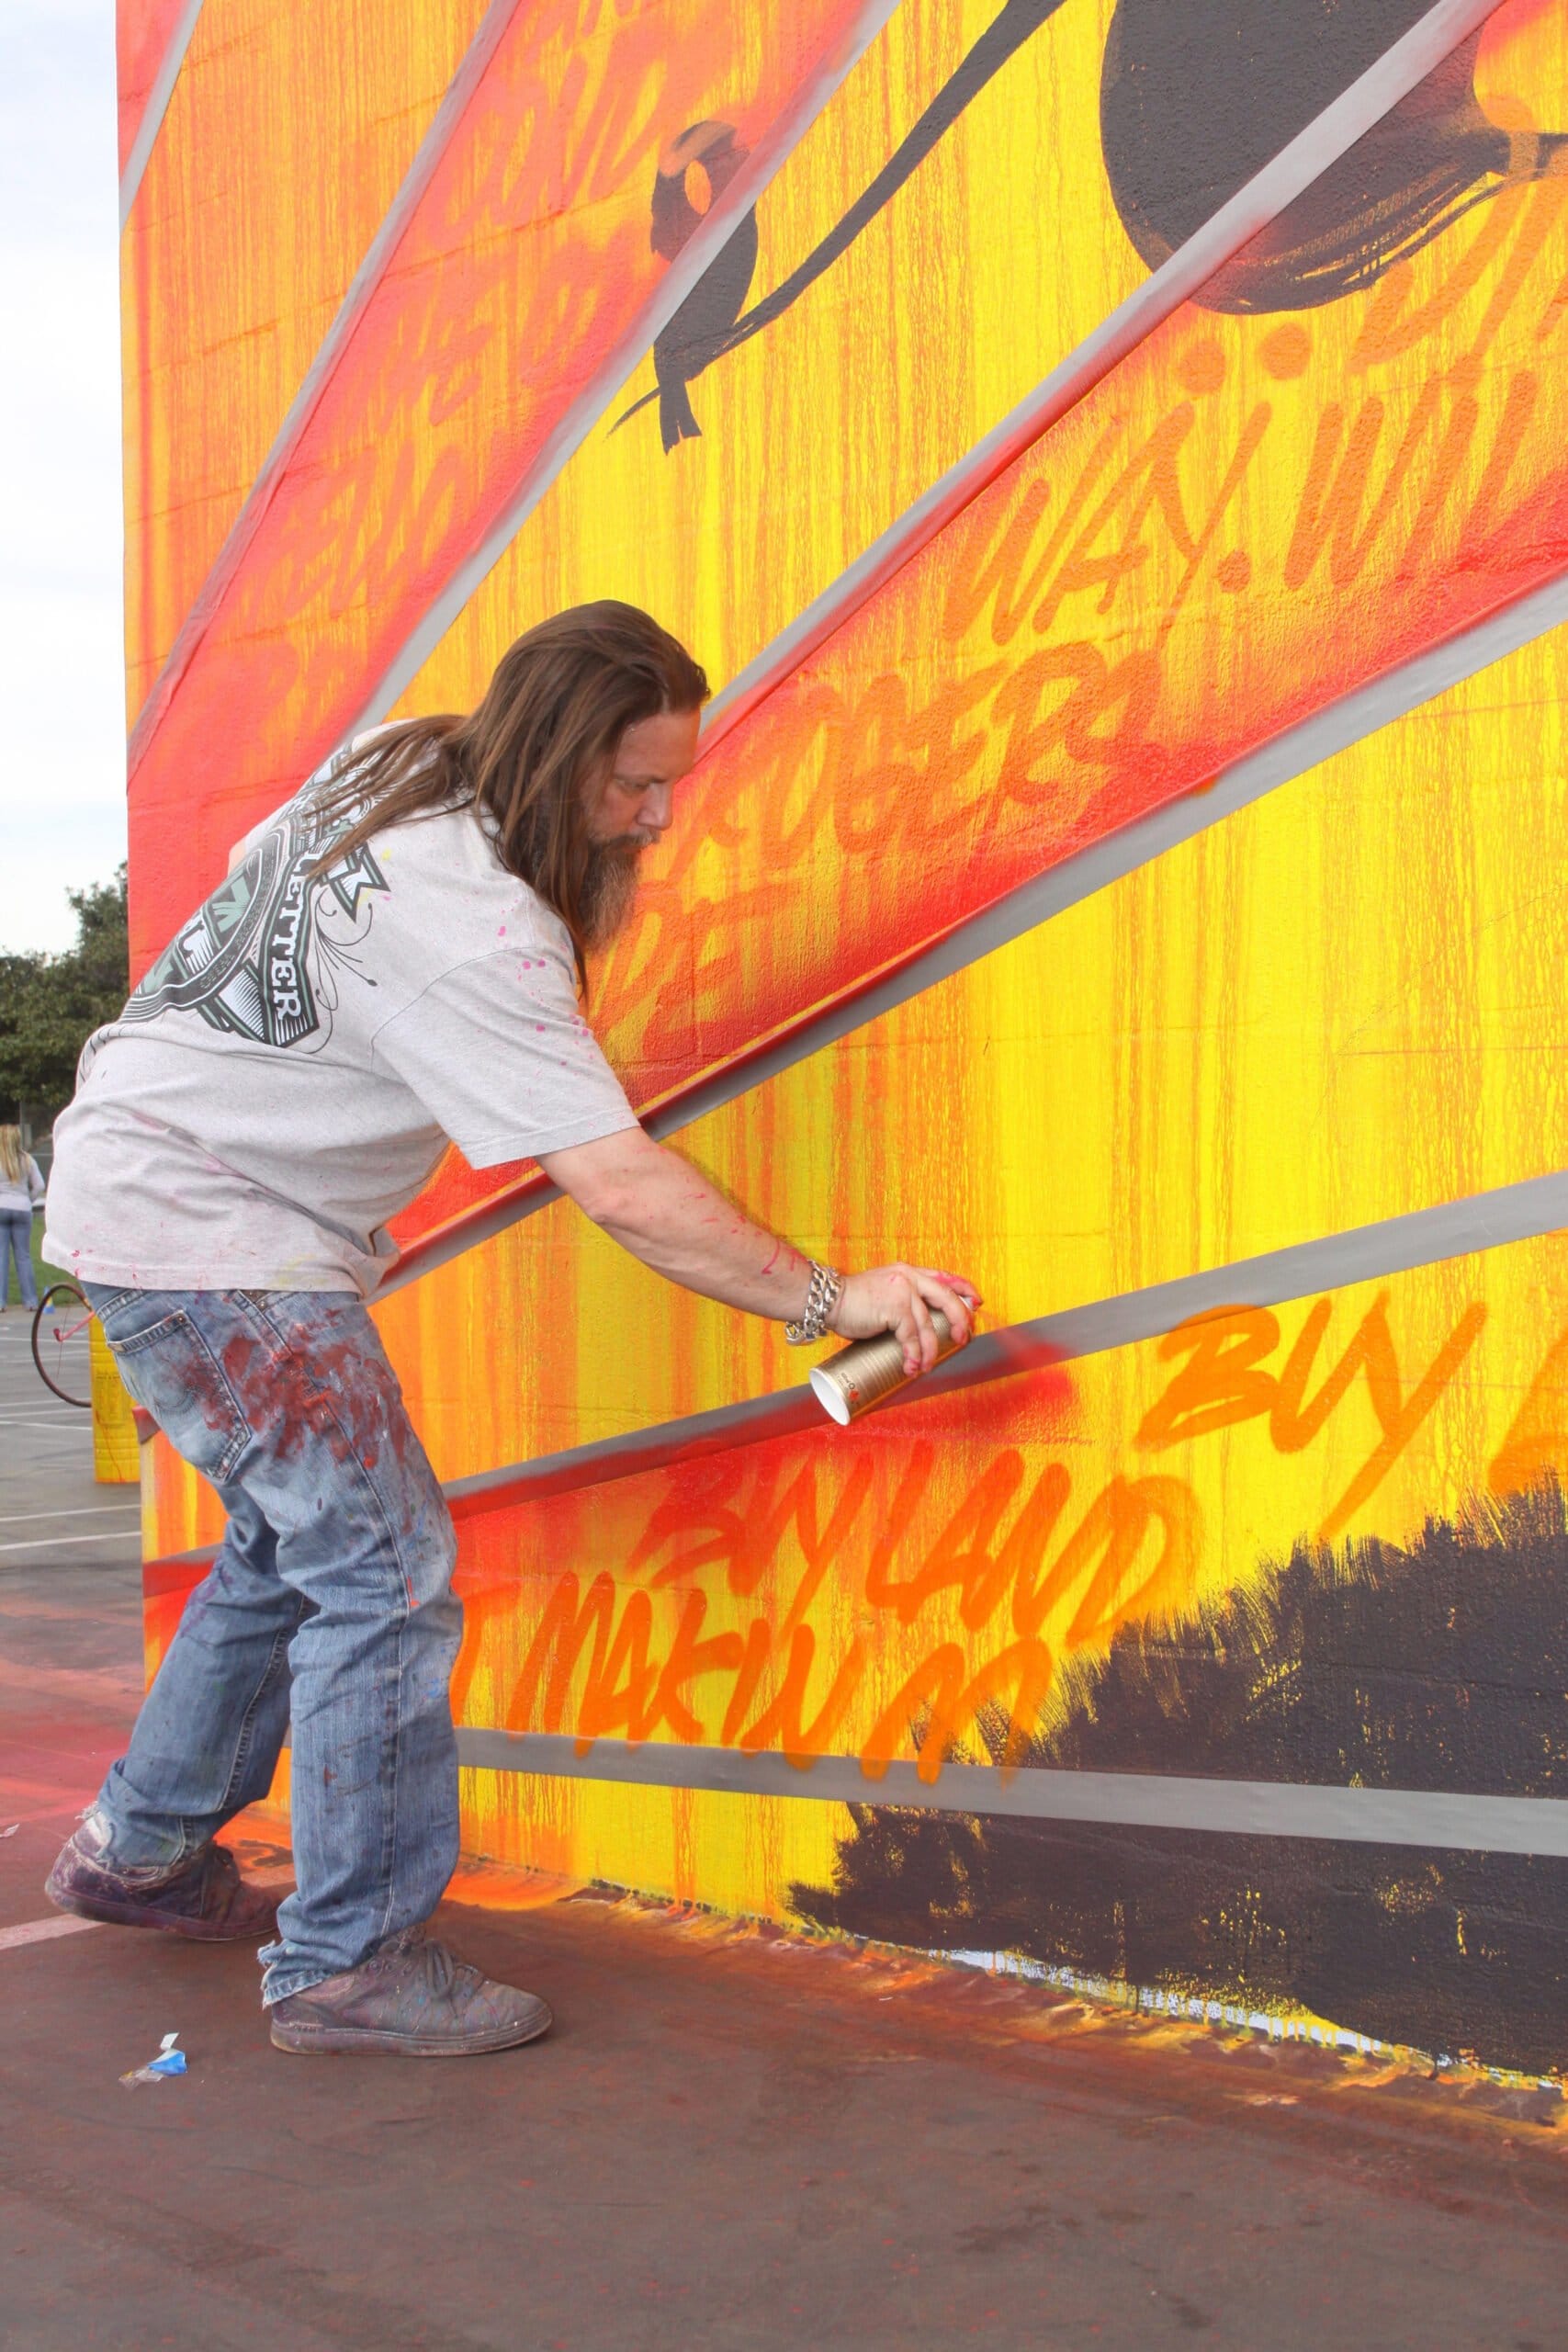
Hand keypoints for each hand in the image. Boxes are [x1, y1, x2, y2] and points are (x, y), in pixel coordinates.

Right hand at [828, 1264, 981, 1376]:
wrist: (826, 1299)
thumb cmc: (851, 1302)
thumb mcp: (882, 1294)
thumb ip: (901, 1304)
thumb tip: (918, 1331)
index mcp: (907, 1272)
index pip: (943, 1277)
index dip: (963, 1289)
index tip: (976, 1302)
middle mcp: (908, 1277)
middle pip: (946, 1297)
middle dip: (959, 1320)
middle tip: (963, 1338)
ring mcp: (902, 1291)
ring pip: (928, 1324)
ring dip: (931, 1350)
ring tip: (926, 1366)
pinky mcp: (894, 1307)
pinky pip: (911, 1336)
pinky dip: (913, 1354)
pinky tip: (911, 1365)